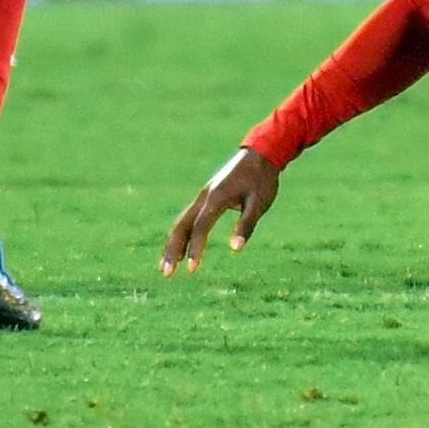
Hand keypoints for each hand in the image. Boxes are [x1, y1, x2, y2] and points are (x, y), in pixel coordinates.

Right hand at [161, 147, 281, 272]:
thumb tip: (235, 248)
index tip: (192, 270)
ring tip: (166, 267)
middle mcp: (204, 196)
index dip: (195, 249)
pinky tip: (181, 249)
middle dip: (172, 250)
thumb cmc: (262, 179)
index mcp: (216, 198)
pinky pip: (188, 218)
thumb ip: (246, 225)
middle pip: (181, 226)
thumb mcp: (259, 203)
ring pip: (181, 222)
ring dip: (172, 244)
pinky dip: (181, 235)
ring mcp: (203, 196)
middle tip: (166, 274)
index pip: (200, 227)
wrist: (260, 153)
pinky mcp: (206, 197)